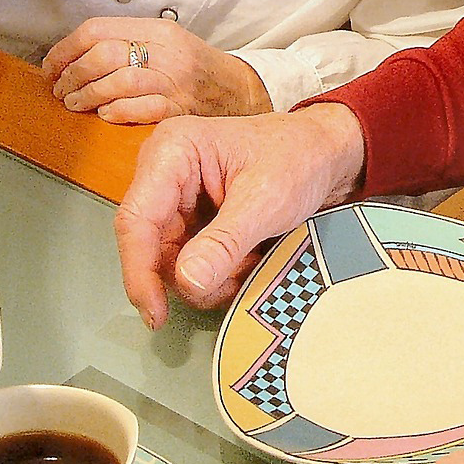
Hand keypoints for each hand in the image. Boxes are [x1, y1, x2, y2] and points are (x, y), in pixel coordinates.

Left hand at [43, 17, 268, 121]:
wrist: (240, 91)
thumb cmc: (198, 70)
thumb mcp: (168, 42)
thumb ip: (129, 42)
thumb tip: (76, 53)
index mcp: (159, 31)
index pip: (98, 30)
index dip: (66, 49)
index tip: (52, 66)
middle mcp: (167, 52)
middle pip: (103, 55)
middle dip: (72, 75)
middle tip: (61, 89)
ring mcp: (175, 81)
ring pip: (117, 81)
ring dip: (87, 95)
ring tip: (75, 104)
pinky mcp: (181, 109)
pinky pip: (140, 109)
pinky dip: (116, 112)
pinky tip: (106, 114)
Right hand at [114, 105, 364, 327]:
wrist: (327, 154)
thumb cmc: (299, 158)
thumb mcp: (266, 200)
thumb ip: (225, 242)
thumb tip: (187, 282)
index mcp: (172, 151)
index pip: (136, 220)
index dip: (139, 271)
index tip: (156, 312)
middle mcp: (165, 174)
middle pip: (152, 248)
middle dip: (194, 274)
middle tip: (241, 272)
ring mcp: (177, 199)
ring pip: (172, 263)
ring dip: (212, 276)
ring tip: (252, 258)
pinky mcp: (192, 220)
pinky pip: (191, 264)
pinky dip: (219, 274)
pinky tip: (248, 260)